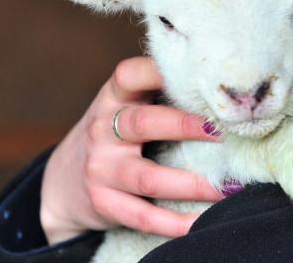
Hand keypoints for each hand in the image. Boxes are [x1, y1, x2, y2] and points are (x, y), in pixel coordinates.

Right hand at [40, 56, 222, 243]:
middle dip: (185, 126)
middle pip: (143, 124)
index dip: (157, 71)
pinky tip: (200, 221)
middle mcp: (103, 130)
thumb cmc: (114, 134)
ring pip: (148, 177)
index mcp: (113, 98)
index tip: (196, 72)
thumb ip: (160, 93)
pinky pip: (142, 216)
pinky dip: (173, 222)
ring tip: (229, 186)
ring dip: (192, 183)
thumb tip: (225, 88)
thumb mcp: (125, 106)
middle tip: (224, 131)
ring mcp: (101, 169)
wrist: (62, 182)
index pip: (130, 76)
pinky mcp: (104, 203)